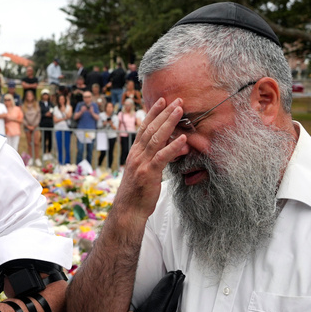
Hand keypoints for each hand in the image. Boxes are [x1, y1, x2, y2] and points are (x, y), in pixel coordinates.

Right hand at [112, 97, 188, 221]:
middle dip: (164, 113)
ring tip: (180, 111)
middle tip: (177, 100)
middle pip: (151, 129)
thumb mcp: (143, 172)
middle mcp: (137, 154)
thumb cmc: (137, 193)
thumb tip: (170, 149)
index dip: (153, 113)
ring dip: (169, 123)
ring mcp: (142, 163)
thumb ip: (154, 159)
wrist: (128, 210)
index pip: (143, 128)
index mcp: (135, 153)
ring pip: (156, 138)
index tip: (162, 101)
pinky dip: (172, 147)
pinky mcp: (149, 173)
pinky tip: (182, 139)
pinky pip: (162, 157)